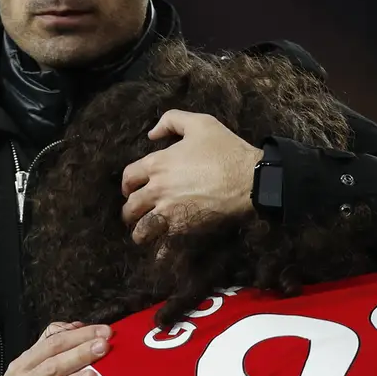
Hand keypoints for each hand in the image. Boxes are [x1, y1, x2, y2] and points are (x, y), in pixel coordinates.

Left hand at [121, 110, 262, 243]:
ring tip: (143, 233)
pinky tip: (159, 255)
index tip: (131, 188)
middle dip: (130, 210)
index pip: (128, 177)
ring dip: (139, 231)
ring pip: (141, 228)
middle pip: (131, 205)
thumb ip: (171, 121)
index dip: (127, 183)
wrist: (249, 179)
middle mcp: (157, 190)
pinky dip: (159, 252)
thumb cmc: (226, 150)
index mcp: (157, 164)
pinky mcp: (183, 229)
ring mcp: (169, 212)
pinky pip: (164, 246)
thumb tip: (152, 134)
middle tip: (135, 213)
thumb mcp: (199, 123)